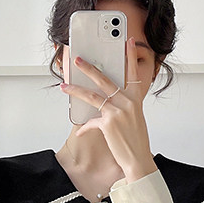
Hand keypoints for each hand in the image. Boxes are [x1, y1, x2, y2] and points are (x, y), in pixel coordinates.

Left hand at [60, 38, 156, 181]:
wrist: (138, 160)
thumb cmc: (136, 142)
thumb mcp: (134, 120)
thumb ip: (122, 108)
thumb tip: (106, 105)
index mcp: (135, 101)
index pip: (133, 74)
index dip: (131, 56)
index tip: (128, 42)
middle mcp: (127, 103)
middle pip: (105, 80)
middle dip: (89, 68)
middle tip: (78, 59)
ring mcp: (118, 112)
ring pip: (92, 96)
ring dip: (76, 90)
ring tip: (65, 85)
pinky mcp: (108, 124)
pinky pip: (91, 122)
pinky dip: (84, 128)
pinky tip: (80, 131)